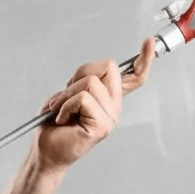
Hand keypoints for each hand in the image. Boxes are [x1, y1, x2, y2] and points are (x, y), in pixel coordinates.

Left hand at [33, 37, 156, 172]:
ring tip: (59, 110)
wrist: (45, 151)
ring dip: (66, 94)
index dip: (144, 59)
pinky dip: (65, 105)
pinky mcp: (102, 126)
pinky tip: (61, 119)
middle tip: (65, 96)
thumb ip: (84, 80)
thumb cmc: (53, 124)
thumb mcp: (66, 94)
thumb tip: (92, 75)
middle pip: (109, 67)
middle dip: (79, 75)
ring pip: (91, 82)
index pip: (134, 77)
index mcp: (109, 98)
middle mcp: (115, 107)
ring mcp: (111, 117)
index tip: (149, 42)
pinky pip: (83, 98)